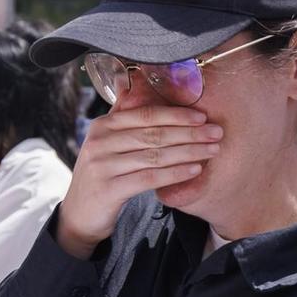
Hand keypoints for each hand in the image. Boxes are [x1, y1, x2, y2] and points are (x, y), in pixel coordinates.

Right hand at [55, 105, 222, 259]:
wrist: (80, 214)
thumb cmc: (101, 176)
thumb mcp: (105, 143)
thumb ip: (120, 116)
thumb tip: (128, 81)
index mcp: (102, 126)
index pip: (145, 114)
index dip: (176, 115)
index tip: (203, 116)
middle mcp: (99, 142)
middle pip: (153, 134)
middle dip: (189, 133)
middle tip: (216, 133)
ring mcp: (102, 166)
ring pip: (154, 156)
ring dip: (188, 152)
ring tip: (211, 150)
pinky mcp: (109, 189)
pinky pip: (149, 178)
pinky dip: (175, 173)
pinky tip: (195, 170)